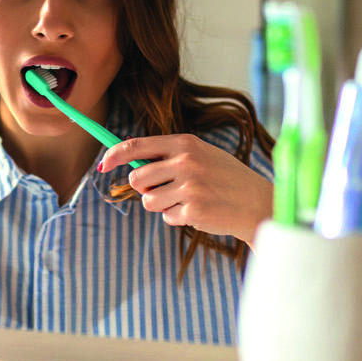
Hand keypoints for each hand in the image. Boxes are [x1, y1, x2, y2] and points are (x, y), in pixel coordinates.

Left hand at [99, 134, 272, 245]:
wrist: (258, 203)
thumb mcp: (203, 154)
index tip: (103, 163)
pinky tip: (198, 211)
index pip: (138, 145)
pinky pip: (167, 217)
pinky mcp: (193, 210)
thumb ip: (171, 155)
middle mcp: (186, 162)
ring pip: (148, 201)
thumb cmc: (226, 178)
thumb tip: (132, 162)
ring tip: (184, 201)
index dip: (115, 154)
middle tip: (163, 189)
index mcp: (186, 143)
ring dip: (160, 205)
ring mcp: (190, 187)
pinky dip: (177, 218)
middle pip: (137, 178)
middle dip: (144, 188)